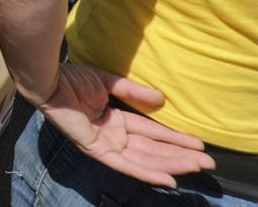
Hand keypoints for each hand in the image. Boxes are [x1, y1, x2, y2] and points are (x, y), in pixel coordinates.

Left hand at [31, 64, 213, 188]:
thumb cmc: (71, 79)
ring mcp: (106, 145)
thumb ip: (134, 93)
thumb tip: (162, 98)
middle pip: (153, 150)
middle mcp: (113, 136)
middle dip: (181, 156)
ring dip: (171, 165)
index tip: (199, 144)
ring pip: (145, 160)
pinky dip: (146, 173)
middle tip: (208, 162)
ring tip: (197, 167)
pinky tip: (168, 179)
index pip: (152, 133)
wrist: (49, 80)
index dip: (175, 139)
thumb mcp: (108, 83)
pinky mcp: (96, 150)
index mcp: (116, 121)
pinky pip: (125, 166)